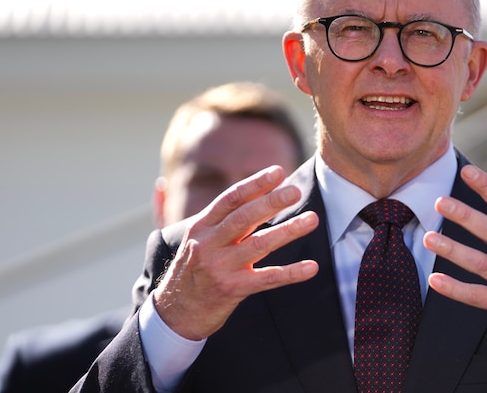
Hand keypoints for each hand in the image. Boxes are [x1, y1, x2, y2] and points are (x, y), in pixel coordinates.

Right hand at [153, 166, 318, 339]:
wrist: (174, 314)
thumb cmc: (189, 272)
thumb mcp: (190, 240)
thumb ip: (203, 215)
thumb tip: (181, 186)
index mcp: (201, 227)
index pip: (230, 199)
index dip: (255, 184)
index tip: (278, 172)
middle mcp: (209, 244)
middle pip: (244, 218)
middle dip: (271, 202)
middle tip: (296, 191)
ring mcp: (220, 268)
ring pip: (259, 245)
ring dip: (288, 230)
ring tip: (312, 219)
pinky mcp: (232, 290)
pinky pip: (267, 279)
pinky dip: (291, 272)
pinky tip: (311, 267)